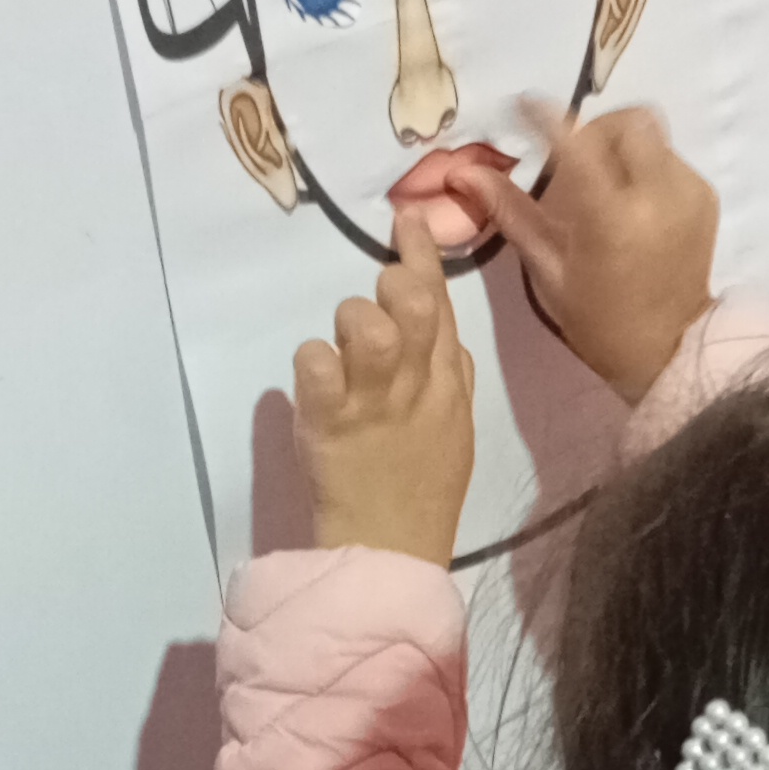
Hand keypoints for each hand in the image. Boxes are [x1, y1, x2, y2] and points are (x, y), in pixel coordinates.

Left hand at [292, 214, 475, 561]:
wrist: (392, 551)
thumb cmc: (420, 487)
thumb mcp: (455, 427)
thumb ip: (451, 374)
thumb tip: (444, 332)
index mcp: (447, 382)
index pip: (442, 301)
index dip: (421, 254)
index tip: (406, 218)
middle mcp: (414, 384)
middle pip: (413, 302)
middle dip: (393, 284)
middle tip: (378, 297)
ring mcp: (372, 401)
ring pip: (364, 323)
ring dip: (351, 321)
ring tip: (345, 348)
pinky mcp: (331, 423)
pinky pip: (316, 362)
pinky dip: (312, 361)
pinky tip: (316, 379)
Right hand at [472, 104, 717, 401]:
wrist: (668, 350)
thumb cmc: (596, 318)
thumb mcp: (545, 269)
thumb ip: (510, 211)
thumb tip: (462, 171)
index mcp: (611, 218)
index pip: (578, 142)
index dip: (546, 116)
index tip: (522, 106)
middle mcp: (658, 195)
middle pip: (628, 119)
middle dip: (595, 127)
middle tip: (571, 157)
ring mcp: (688, 192)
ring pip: (651, 134)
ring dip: (619, 146)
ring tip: (601, 183)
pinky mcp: (706, 196)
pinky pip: (669, 157)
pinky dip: (644, 166)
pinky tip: (630, 202)